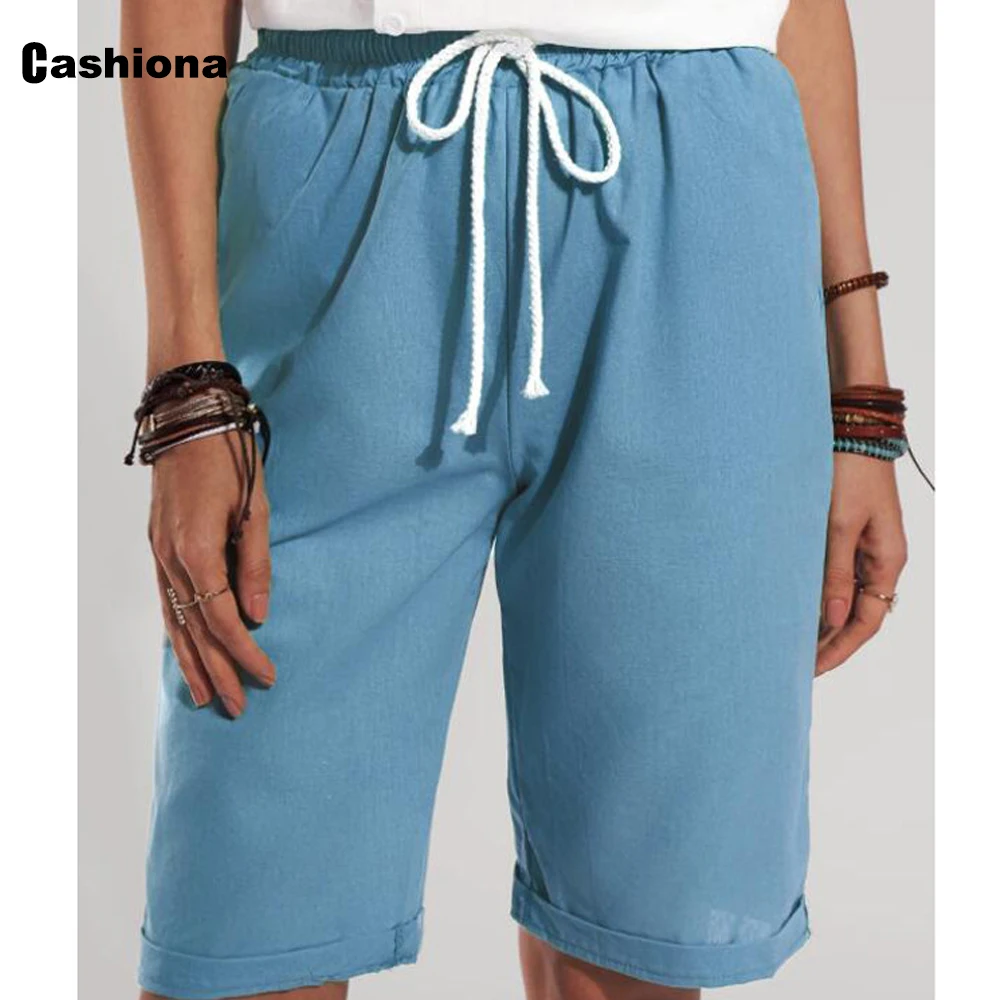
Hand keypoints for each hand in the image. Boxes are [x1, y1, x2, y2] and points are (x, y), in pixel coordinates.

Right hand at [149, 431, 274, 714]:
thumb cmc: (230, 459)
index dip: (245, 654)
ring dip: (191, 662)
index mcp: (198, 551)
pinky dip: (176, 634)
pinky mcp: (158, 548)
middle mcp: (171, 560)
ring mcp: (159, 555)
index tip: (267, 677)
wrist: (187, 419)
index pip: (223, 620)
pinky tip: (184, 652)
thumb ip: (255, 565)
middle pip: (195, 631)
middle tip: (236, 708)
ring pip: (173, 623)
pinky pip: (165, 603)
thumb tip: (259, 617)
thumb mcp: (255, 509)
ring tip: (204, 697)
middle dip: (217, 672)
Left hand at [817, 452, 906, 675]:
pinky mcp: (850, 534)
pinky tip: (799, 605)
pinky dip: (821, 595)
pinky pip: (839, 576)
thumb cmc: (848, 473)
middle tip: (799, 664)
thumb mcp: (839, 526)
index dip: (840, 648)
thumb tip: (832, 620)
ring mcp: (866, 547)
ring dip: (825, 621)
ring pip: (848, 597)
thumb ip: (835, 573)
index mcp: (886, 561)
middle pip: (858, 614)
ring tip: (795, 642)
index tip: (813, 668)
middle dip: (832, 642)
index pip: (866, 621)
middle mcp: (880, 559)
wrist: (852, 430)